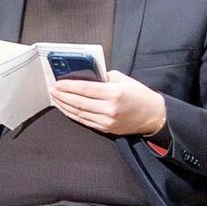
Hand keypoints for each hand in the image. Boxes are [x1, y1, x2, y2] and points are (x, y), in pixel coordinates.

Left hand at [49, 69, 169, 137]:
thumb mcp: (123, 79)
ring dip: (65, 105)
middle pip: (79, 102)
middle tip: (53, 89)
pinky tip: (66, 108)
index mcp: (114, 93)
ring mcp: (107, 121)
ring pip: (79, 113)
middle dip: (62, 95)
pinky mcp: (106, 128)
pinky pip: (84, 121)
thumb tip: (85, 76)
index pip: (85, 89)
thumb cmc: (140, 95)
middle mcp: (109, 109)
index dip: (69, 86)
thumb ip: (103, 77)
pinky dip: (73, 114)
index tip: (58, 82)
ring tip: (56, 98)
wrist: (153, 115)